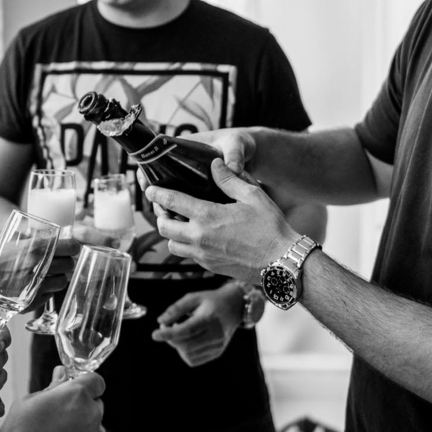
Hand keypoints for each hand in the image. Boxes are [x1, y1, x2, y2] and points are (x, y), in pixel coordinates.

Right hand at [0, 366, 107, 431]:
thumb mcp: (27, 405)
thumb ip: (51, 388)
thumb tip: (61, 374)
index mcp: (76, 396)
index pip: (96, 381)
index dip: (86, 386)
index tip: (76, 393)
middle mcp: (93, 415)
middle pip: (94, 406)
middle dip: (81, 410)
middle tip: (58, 422)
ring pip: (94, 430)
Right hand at [24, 226, 92, 311]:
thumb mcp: (7, 238)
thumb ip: (28, 235)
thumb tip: (46, 231)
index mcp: (34, 249)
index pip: (70, 246)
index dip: (72, 246)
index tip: (70, 247)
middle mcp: (37, 268)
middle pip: (69, 264)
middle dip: (65, 262)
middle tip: (57, 260)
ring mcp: (34, 288)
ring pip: (62, 281)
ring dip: (58, 277)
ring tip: (46, 273)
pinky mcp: (30, 303)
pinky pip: (49, 295)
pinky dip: (45, 290)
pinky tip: (34, 286)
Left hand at [146, 159, 295, 281]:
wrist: (281, 263)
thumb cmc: (270, 227)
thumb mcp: (252, 195)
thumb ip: (229, 179)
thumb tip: (214, 165)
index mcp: (207, 216)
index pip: (172, 202)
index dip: (157, 193)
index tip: (150, 189)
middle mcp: (200, 238)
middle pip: (164, 227)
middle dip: (161, 215)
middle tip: (165, 207)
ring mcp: (203, 255)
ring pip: (172, 245)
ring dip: (171, 234)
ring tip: (179, 223)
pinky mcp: (210, 267)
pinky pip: (187, 256)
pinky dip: (185, 246)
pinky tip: (197, 237)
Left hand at [151, 284, 243, 366]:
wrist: (234, 307)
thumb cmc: (211, 301)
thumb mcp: (193, 297)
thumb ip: (176, 309)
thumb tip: (160, 321)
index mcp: (210, 319)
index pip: (187, 331)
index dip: (169, 334)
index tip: (154, 334)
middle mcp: (216, 335)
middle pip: (186, 346)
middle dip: (171, 339)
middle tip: (166, 327)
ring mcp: (218, 346)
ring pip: (188, 356)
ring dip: (177, 346)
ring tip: (179, 331)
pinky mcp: (217, 353)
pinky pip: (194, 360)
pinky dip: (185, 352)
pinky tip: (187, 339)